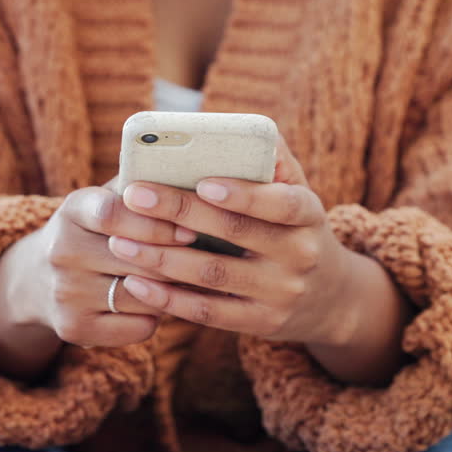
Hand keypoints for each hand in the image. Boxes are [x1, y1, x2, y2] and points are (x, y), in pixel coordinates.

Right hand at [0, 185, 196, 372]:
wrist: (39, 280)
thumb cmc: (94, 232)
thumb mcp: (104, 201)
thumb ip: (139, 187)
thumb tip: (193, 174)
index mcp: (72, 211)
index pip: (112, 214)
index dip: (155, 223)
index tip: (189, 230)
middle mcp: (62, 251)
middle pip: (135, 260)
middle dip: (176, 261)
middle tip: (208, 261)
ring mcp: (65, 293)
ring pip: (142, 295)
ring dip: (172, 291)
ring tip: (190, 282)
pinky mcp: (73, 328)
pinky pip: (138, 327)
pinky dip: (156, 317)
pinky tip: (160, 304)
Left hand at [109, 138, 361, 346]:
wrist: (331, 297)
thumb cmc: (295, 229)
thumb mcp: (298, 194)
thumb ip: (269, 162)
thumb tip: (231, 128)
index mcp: (308, 214)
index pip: (281, 203)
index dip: (243, 194)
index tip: (202, 183)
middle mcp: (299, 255)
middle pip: (234, 234)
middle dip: (179, 213)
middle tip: (133, 197)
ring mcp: (280, 293)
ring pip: (213, 275)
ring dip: (162, 258)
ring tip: (121, 242)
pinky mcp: (260, 323)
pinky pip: (209, 312)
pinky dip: (169, 298)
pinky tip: (136, 282)